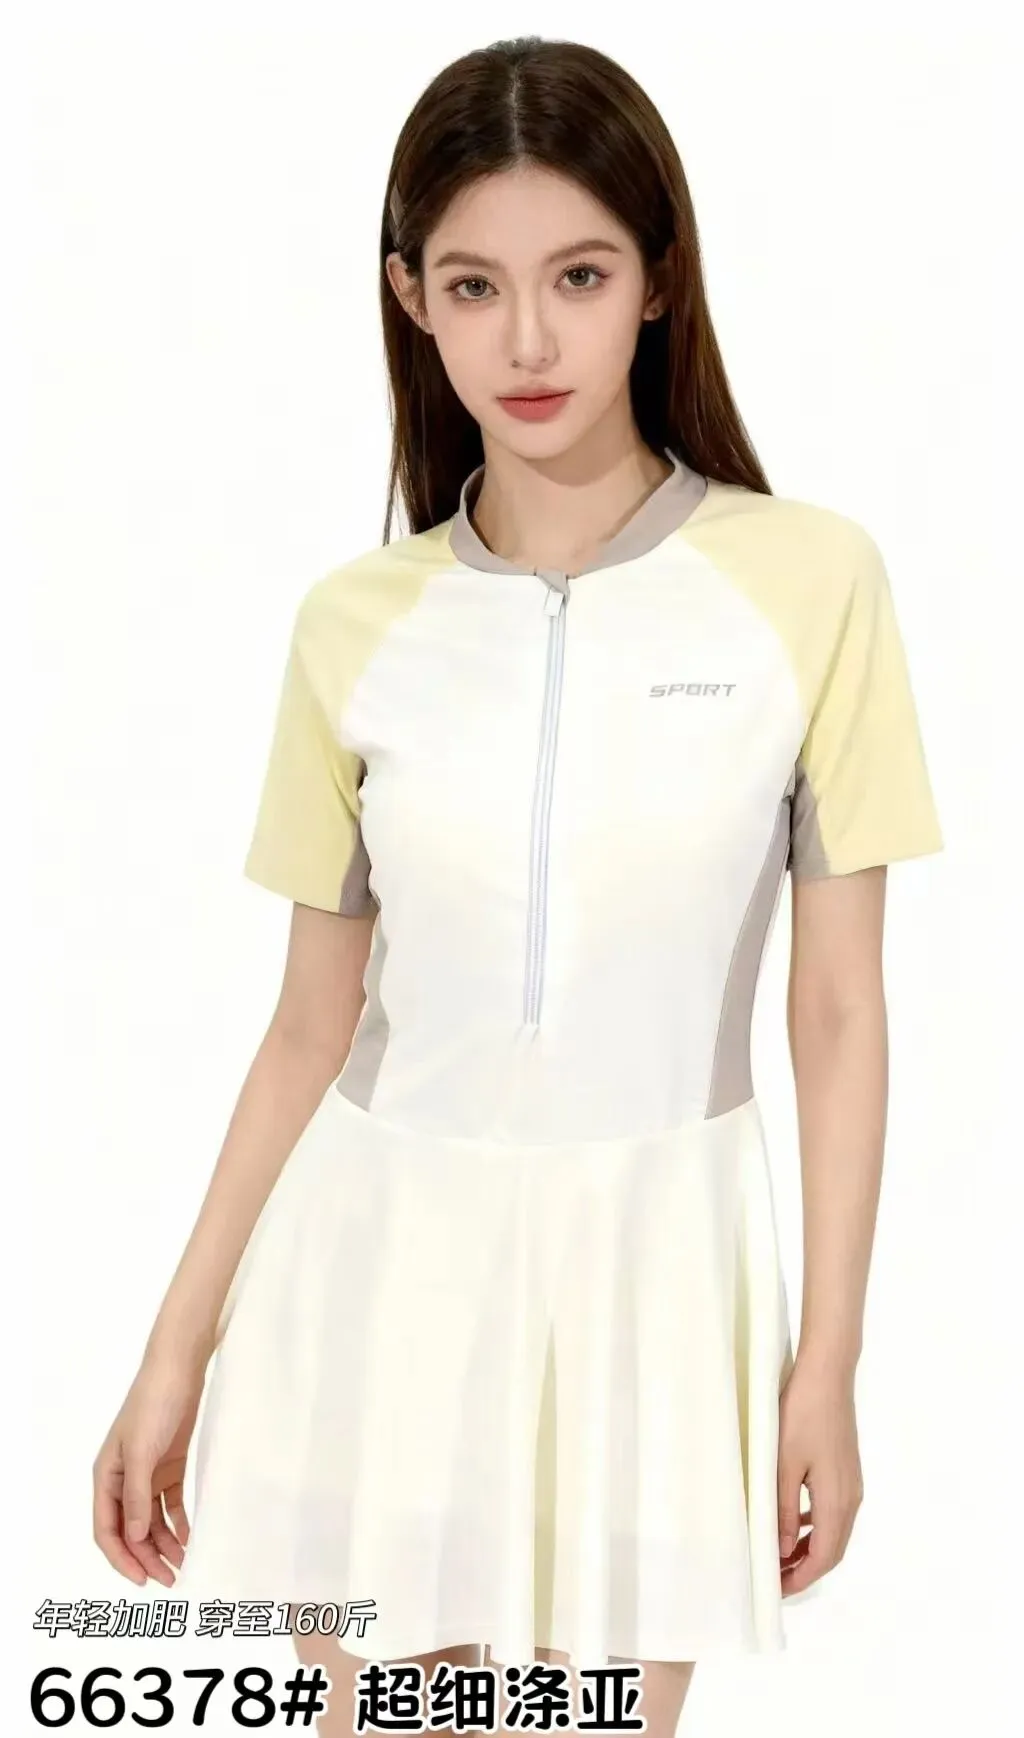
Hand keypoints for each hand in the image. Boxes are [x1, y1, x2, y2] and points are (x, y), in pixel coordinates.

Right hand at [92, 1351, 206, 1587]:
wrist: (179, 1371)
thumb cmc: (153, 1406)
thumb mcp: (142, 1451)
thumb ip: (137, 1495)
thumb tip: (135, 1537)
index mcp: (107, 1477)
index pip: (107, 1529)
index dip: (122, 1558)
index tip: (141, 1581)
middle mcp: (124, 1480)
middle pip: (131, 1530)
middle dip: (147, 1557)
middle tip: (170, 1579)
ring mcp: (147, 1474)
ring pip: (151, 1521)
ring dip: (164, 1543)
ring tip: (182, 1564)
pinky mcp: (169, 1467)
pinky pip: (169, 1504)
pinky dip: (178, 1522)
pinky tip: (188, 1538)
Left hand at [777, 1352, 863, 1595]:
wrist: (828, 1375)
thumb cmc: (801, 1414)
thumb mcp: (783, 1465)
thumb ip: (783, 1511)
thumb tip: (783, 1551)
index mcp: (837, 1501)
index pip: (823, 1557)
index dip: (800, 1579)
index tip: (775, 1590)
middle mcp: (851, 1498)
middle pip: (832, 1550)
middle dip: (804, 1569)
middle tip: (773, 1579)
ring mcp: (852, 1484)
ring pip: (833, 1532)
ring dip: (809, 1549)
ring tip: (778, 1556)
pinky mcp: (846, 1471)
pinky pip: (833, 1511)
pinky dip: (814, 1526)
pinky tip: (793, 1522)